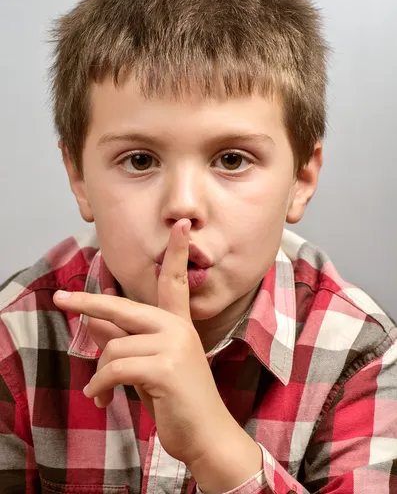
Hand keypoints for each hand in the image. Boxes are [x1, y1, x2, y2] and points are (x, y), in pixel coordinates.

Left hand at [53, 219, 236, 467]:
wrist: (207, 436)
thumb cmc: (178, 402)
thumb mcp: (147, 368)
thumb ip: (125, 342)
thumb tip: (95, 320)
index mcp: (178, 325)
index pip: (175, 282)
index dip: (177, 252)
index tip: (181, 225)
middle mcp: (178, 328)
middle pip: (123, 307)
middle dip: (88, 301)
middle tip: (60, 298)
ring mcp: (174, 345)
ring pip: (114, 346)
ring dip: (100, 374)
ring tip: (101, 392)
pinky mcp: (166, 367)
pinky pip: (115, 368)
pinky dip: (100, 385)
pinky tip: (101, 399)